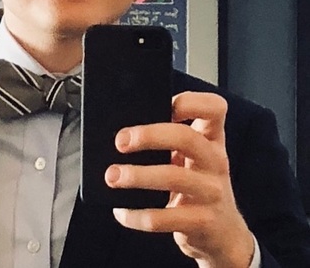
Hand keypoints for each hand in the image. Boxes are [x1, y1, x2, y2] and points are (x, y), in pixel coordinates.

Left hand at [105, 91, 254, 267]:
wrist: (223, 235)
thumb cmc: (196, 184)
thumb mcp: (191, 156)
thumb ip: (169, 138)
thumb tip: (123, 130)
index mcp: (211, 138)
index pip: (214, 107)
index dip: (189, 101)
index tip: (163, 105)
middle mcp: (216, 160)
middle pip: (186, 137)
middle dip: (149, 135)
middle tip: (120, 141)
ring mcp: (212, 192)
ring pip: (174, 177)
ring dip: (137, 175)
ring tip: (112, 176)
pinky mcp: (203, 221)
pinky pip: (166, 217)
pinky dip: (138, 215)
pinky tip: (122, 212)